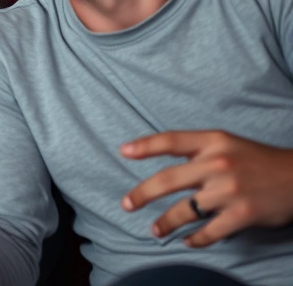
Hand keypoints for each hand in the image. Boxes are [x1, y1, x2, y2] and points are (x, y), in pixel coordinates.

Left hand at [122, 130, 292, 246]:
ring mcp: (229, 190)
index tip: (123, 152)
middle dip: (141, 194)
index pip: (170, 141)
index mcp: (214, 141)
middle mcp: (218, 163)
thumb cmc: (258, 160)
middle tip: (126, 204)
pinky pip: (208, 232)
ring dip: (164, 222)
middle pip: (167, 179)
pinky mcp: (241, 214)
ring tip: (154, 230)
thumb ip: (198, 149)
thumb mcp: (228, 144)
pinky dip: (195, 239)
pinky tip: (187, 241)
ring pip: (184, 210)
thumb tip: (162, 158)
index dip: (144, 146)